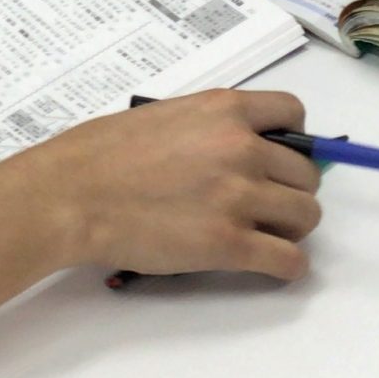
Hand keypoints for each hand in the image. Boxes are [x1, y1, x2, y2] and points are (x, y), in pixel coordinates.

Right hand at [7, 89, 322, 281]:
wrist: (71, 194)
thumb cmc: (101, 155)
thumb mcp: (165, 115)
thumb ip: (210, 127)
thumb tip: (240, 149)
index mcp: (224, 110)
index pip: (294, 114)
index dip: (294, 139)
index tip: (280, 157)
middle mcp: (242, 148)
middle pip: (307, 174)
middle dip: (291, 191)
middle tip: (266, 205)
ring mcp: (239, 197)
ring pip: (306, 217)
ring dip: (292, 228)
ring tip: (267, 235)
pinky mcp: (229, 244)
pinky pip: (289, 261)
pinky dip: (287, 267)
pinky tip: (272, 266)